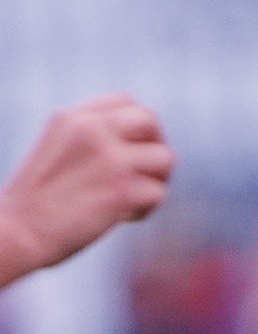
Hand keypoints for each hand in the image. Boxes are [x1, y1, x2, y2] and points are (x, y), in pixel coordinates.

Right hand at [0, 97, 172, 280]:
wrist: (17, 232)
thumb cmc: (36, 201)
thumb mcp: (60, 150)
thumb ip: (94, 139)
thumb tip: (143, 144)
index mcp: (72, 118)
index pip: (125, 101)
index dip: (138, 126)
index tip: (131, 150)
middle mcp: (92, 131)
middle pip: (151, 121)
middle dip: (155, 147)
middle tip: (143, 174)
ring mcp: (110, 159)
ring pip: (165, 158)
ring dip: (155, 181)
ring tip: (129, 199)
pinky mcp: (123, 190)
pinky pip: (159, 192)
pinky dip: (146, 210)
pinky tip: (122, 218)